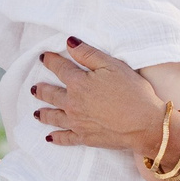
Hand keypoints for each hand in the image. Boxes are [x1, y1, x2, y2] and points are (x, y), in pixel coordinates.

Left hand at [33, 38, 167, 156]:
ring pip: (54, 116)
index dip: (51, 61)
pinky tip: (50, 138)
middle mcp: (72, 103)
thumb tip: (69, 43)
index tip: (44, 57)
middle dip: (42, 90)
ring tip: (36, 112)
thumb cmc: (133, 92)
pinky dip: (56, 137)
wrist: (144, 125)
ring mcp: (77, 122)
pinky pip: (65, 138)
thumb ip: (88, 54)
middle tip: (35, 88)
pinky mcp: (85, 138)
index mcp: (78, 83)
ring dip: (44, 113)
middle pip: (52, 94)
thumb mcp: (112, 66)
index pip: (60, 68)